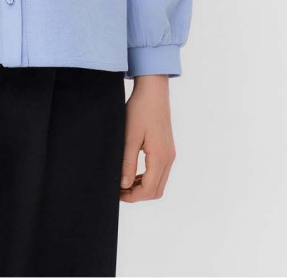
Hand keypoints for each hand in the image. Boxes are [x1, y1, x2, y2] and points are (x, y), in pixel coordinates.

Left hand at [119, 74, 175, 201]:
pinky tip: (133, 173)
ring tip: (123, 183)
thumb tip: (124, 184)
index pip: (148, 189)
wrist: (153, 92)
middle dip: (138, 195)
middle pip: (156, 190)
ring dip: (142, 187)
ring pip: (159, 183)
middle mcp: (169, 158)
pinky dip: (147, 178)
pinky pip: (159, 172)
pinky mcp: (167, 149)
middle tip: (119, 190)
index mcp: (160, 156)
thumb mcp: (130, 136)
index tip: (116, 193)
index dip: (132, 196)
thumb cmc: (140, 110)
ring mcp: (170, 154)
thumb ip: (127, 162)